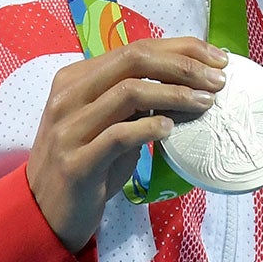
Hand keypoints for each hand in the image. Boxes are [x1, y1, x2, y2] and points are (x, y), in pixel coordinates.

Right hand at [24, 37, 228, 250]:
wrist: (44, 213)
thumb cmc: (88, 164)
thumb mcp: (109, 123)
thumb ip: (138, 99)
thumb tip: (191, 80)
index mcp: (76, 79)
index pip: (135, 48)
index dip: (181, 48)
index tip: (217, 58)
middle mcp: (68, 96)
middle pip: (134, 60)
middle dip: (183, 65)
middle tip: (218, 80)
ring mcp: (67, 128)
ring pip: (129, 92)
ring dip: (175, 94)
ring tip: (206, 103)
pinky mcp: (75, 162)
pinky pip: (119, 135)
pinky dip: (150, 127)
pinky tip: (171, 130)